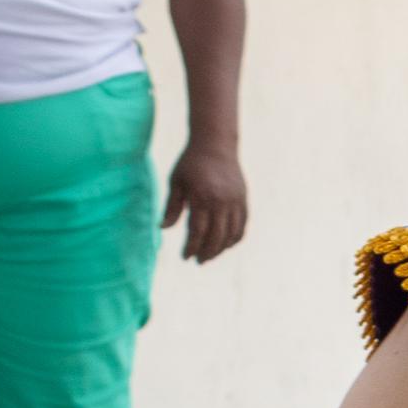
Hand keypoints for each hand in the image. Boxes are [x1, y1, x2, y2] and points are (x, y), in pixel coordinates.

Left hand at [167, 140, 248, 260]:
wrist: (215, 145)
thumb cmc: (190, 163)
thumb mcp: (175, 182)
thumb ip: (172, 207)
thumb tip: (163, 229)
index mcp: (202, 197)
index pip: (197, 231)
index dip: (191, 247)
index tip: (185, 257)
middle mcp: (221, 202)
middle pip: (216, 236)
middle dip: (207, 252)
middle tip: (199, 261)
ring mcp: (235, 202)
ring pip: (232, 234)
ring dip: (222, 248)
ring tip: (211, 255)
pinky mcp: (243, 200)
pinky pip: (242, 225)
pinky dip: (235, 238)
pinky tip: (226, 244)